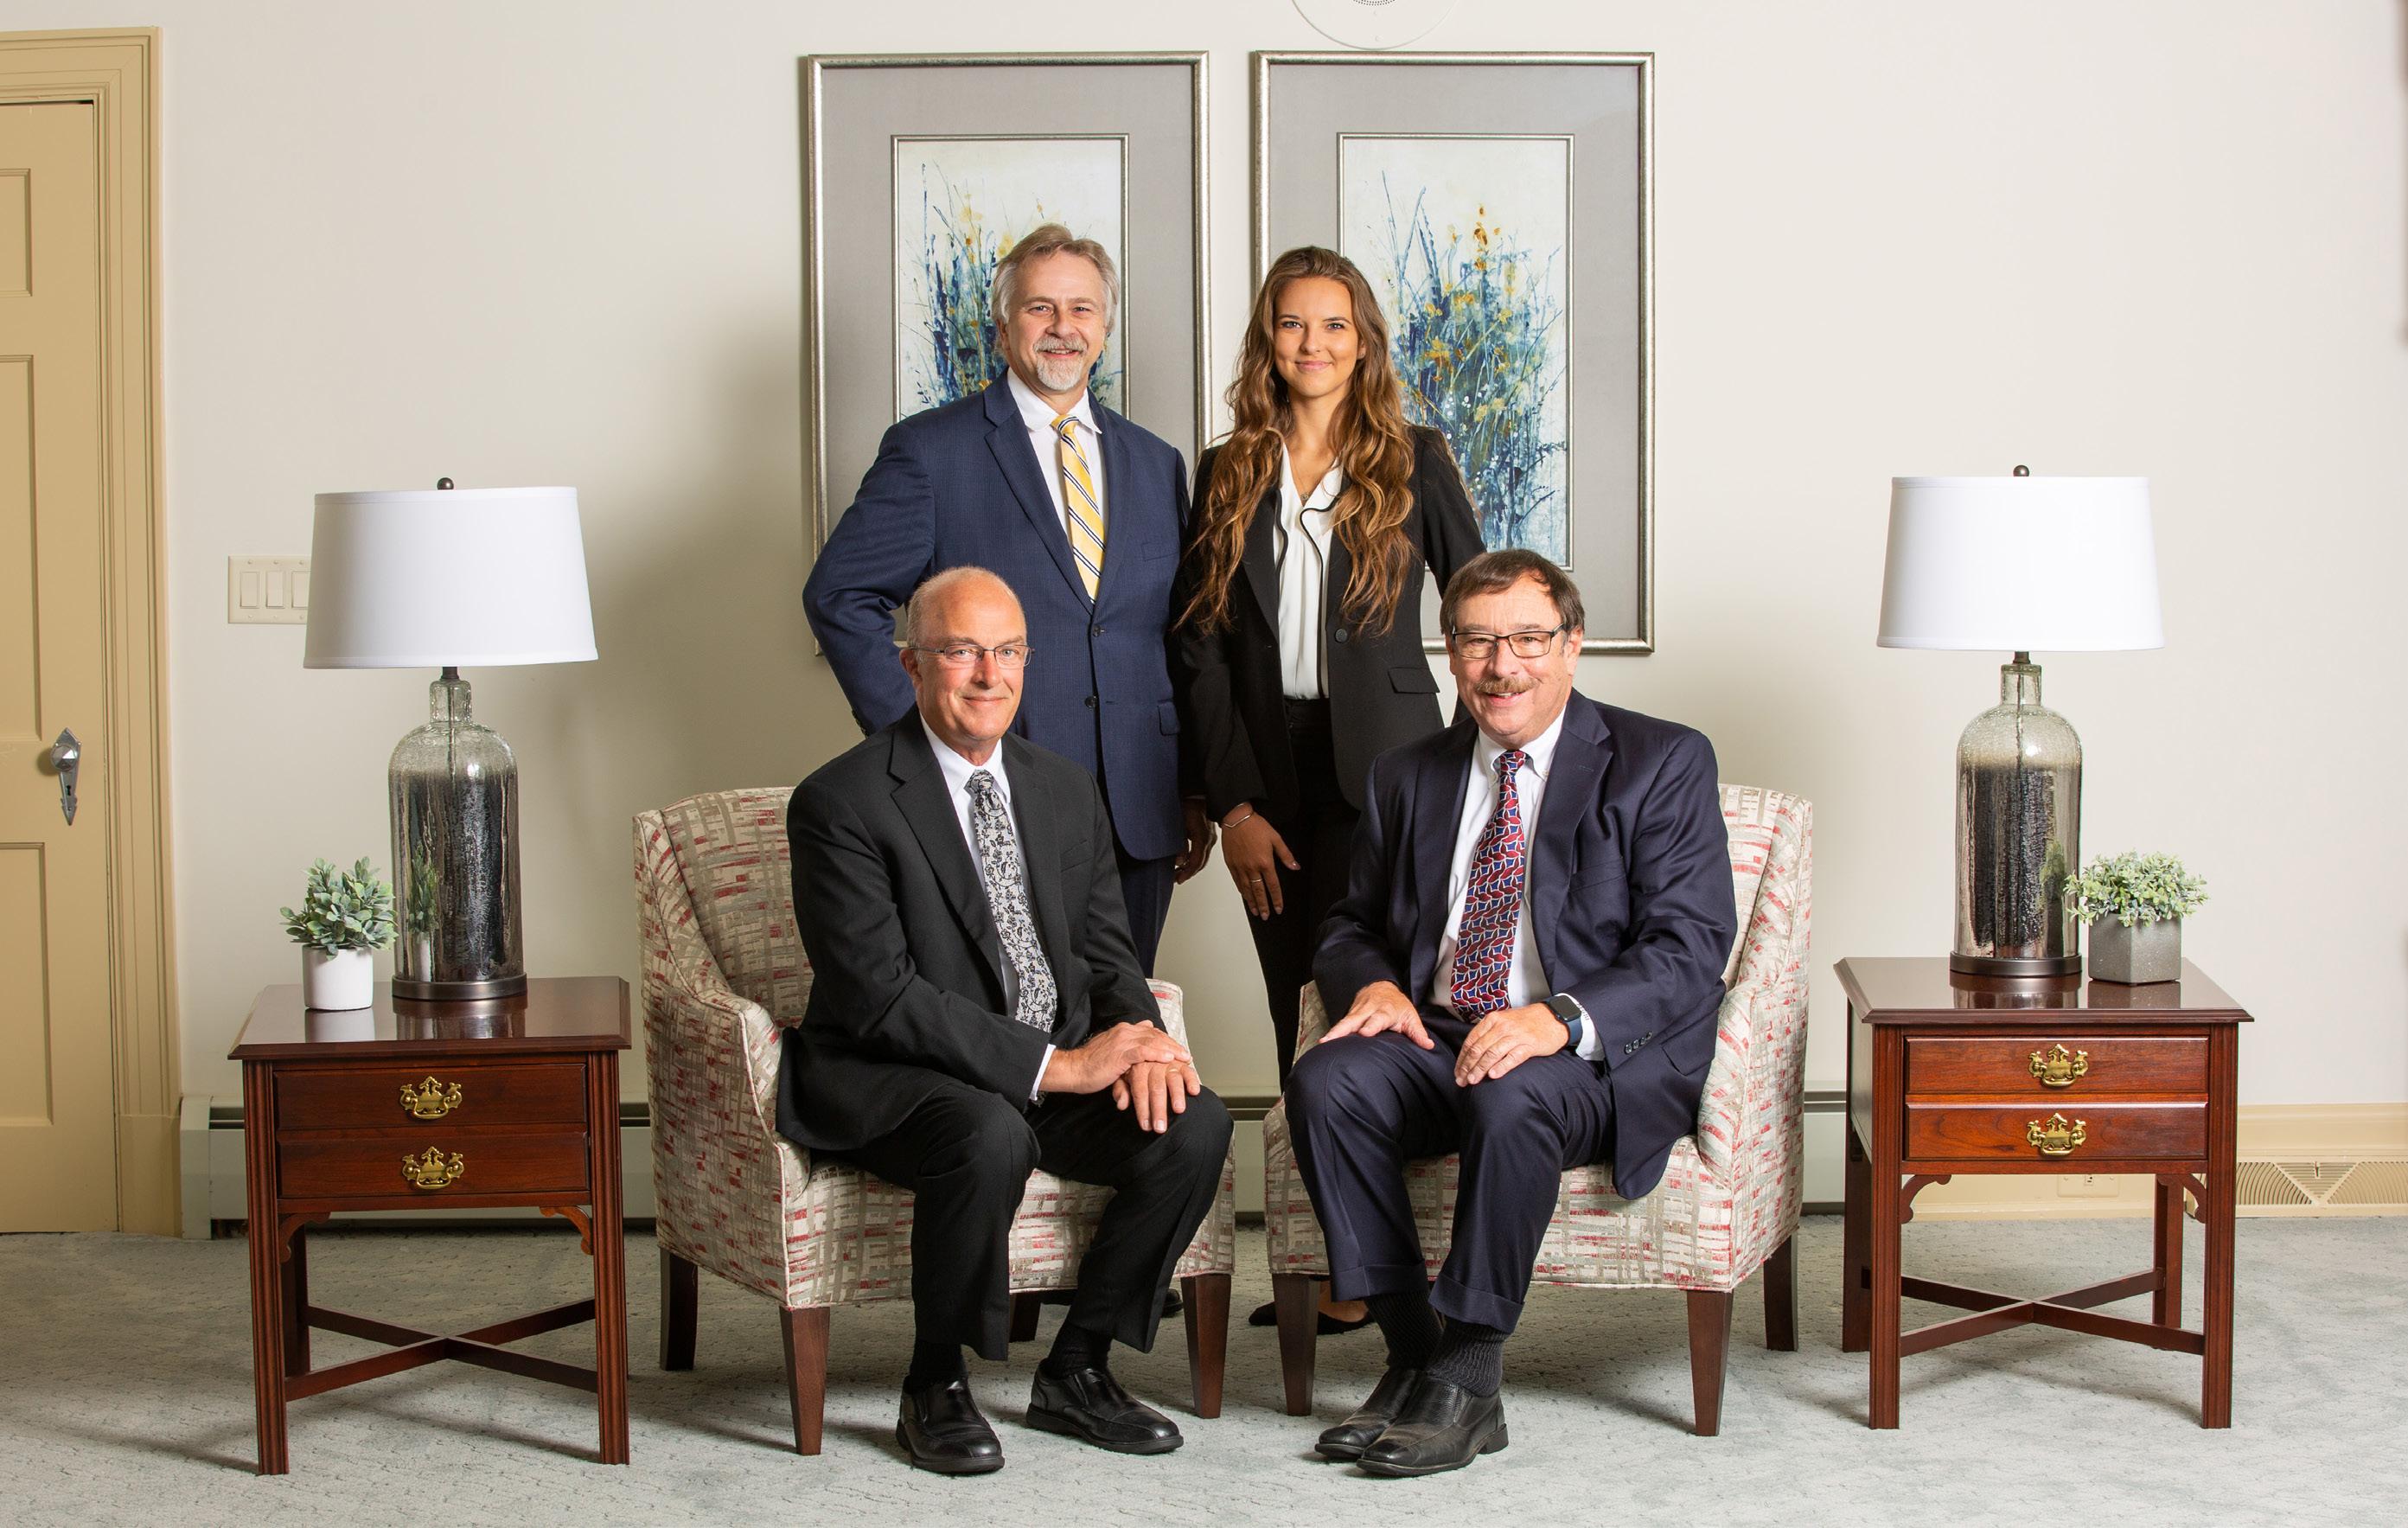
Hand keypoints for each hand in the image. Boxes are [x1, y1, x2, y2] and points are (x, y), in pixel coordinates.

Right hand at [1042, 1022, 1190, 1094]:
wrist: (1074, 1070)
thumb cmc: (1091, 1065)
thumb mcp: (1111, 1050)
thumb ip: (1127, 1045)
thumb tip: (1144, 1036)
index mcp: (1123, 1030)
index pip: (1150, 1032)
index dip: (1165, 1040)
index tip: (1177, 1049)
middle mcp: (1125, 1032)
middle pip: (1155, 1035)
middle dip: (1172, 1044)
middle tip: (1186, 1054)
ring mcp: (1122, 1041)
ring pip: (1152, 1042)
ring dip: (1170, 1050)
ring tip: (1183, 1058)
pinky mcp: (1120, 1054)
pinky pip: (1143, 1052)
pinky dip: (1158, 1054)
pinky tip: (1169, 1059)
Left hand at [1111, 1057, 1203, 1132]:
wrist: (1146, 1046)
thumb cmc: (1133, 1065)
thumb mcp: (1121, 1076)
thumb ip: (1120, 1090)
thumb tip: (1121, 1104)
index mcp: (1137, 1068)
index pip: (1140, 1091)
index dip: (1143, 1109)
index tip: (1146, 1126)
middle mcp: (1154, 1065)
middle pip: (1156, 1088)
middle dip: (1159, 1109)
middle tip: (1160, 1127)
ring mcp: (1168, 1063)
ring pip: (1173, 1080)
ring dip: (1177, 1095)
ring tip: (1179, 1110)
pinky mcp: (1181, 1062)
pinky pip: (1188, 1071)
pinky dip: (1192, 1080)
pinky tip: (1194, 1091)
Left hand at [1174, 797, 1217, 883]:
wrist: (1196, 792)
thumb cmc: (1187, 805)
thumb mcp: (1179, 825)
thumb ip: (1180, 844)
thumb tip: (1179, 861)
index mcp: (1202, 837)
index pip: (1196, 861)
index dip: (1187, 873)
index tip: (1179, 879)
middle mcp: (1209, 839)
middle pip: (1201, 862)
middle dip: (1189, 872)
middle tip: (1177, 878)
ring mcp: (1210, 837)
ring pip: (1203, 857)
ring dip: (1192, 866)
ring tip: (1180, 871)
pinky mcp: (1208, 834)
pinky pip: (1203, 851)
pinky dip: (1195, 858)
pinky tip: (1186, 860)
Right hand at [1222, 810, 1297, 919]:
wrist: (1236, 819)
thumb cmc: (1256, 826)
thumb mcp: (1276, 838)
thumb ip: (1286, 855)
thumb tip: (1295, 867)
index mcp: (1265, 862)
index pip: (1273, 886)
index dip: (1277, 899)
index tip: (1279, 908)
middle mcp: (1252, 868)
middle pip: (1259, 891)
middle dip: (1263, 905)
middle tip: (1266, 916)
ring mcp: (1240, 867)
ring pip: (1247, 889)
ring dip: (1252, 902)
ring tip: (1256, 912)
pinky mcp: (1231, 864)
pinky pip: (1237, 881)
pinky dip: (1242, 891)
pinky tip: (1245, 897)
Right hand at [1320, 981, 1433, 1049]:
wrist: (1381, 988)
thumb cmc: (1397, 1006)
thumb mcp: (1411, 1016)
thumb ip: (1417, 1032)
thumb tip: (1428, 1046)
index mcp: (1385, 1011)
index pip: (1377, 1018)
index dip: (1371, 1025)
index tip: (1364, 1032)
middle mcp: (1368, 1010)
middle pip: (1354, 1020)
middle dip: (1343, 1029)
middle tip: (1332, 1039)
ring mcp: (1357, 1011)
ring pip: (1344, 1022)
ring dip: (1333, 1032)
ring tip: (1323, 1043)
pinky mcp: (1349, 1014)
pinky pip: (1341, 1024)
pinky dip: (1332, 1032)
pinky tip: (1323, 1043)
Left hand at [1453, 1003, 1566, 1085]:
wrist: (1553, 1018)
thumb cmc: (1527, 1022)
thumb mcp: (1504, 1020)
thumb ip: (1489, 1033)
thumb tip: (1471, 1053)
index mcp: (1492, 1020)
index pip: (1471, 1041)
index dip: (1462, 1058)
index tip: (1457, 1072)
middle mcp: (1502, 1027)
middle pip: (1478, 1049)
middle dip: (1467, 1067)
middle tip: (1462, 1080)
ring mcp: (1515, 1036)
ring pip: (1492, 1054)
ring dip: (1480, 1069)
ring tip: (1473, 1081)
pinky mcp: (1529, 1045)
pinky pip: (1512, 1057)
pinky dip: (1502, 1067)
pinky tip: (1493, 1075)